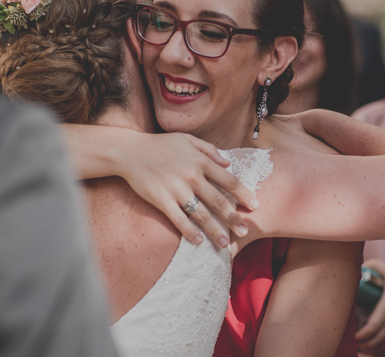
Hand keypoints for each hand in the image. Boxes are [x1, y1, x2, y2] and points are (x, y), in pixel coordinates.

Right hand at [117, 132, 256, 246]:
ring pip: (201, 214)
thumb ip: (209, 150)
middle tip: (244, 231)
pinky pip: (178, 219)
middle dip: (234, 218)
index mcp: (200, 160)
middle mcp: (191, 175)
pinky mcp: (161, 199)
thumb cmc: (160, 144)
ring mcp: (176, 188)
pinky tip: (198, 240)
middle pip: (218, 201)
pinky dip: (189, 231)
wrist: (130, 151)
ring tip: (224, 244)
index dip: (244, 194)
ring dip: (214, 230)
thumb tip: (228, 163)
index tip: (254, 206)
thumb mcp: (187, 139)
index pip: (228, 180)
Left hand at [356, 260, 384, 355]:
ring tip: (360, 348)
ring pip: (383, 348)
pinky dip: (382, 352)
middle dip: (361, 345)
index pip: (370, 329)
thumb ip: (376, 266)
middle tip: (351, 342)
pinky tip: (375, 350)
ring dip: (370, 350)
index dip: (359, 336)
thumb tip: (362, 264)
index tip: (350, 336)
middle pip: (374, 342)